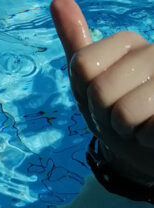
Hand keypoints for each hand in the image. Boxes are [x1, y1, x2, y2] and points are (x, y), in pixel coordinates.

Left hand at [51, 0, 153, 180]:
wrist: (142, 150)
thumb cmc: (113, 114)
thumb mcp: (87, 81)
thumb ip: (76, 42)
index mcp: (129, 43)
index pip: (82, 64)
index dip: (85, 93)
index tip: (100, 99)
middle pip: (101, 90)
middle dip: (104, 115)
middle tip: (120, 117)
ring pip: (125, 111)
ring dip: (126, 129)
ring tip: (138, 125)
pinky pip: (150, 128)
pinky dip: (145, 138)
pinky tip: (152, 135)